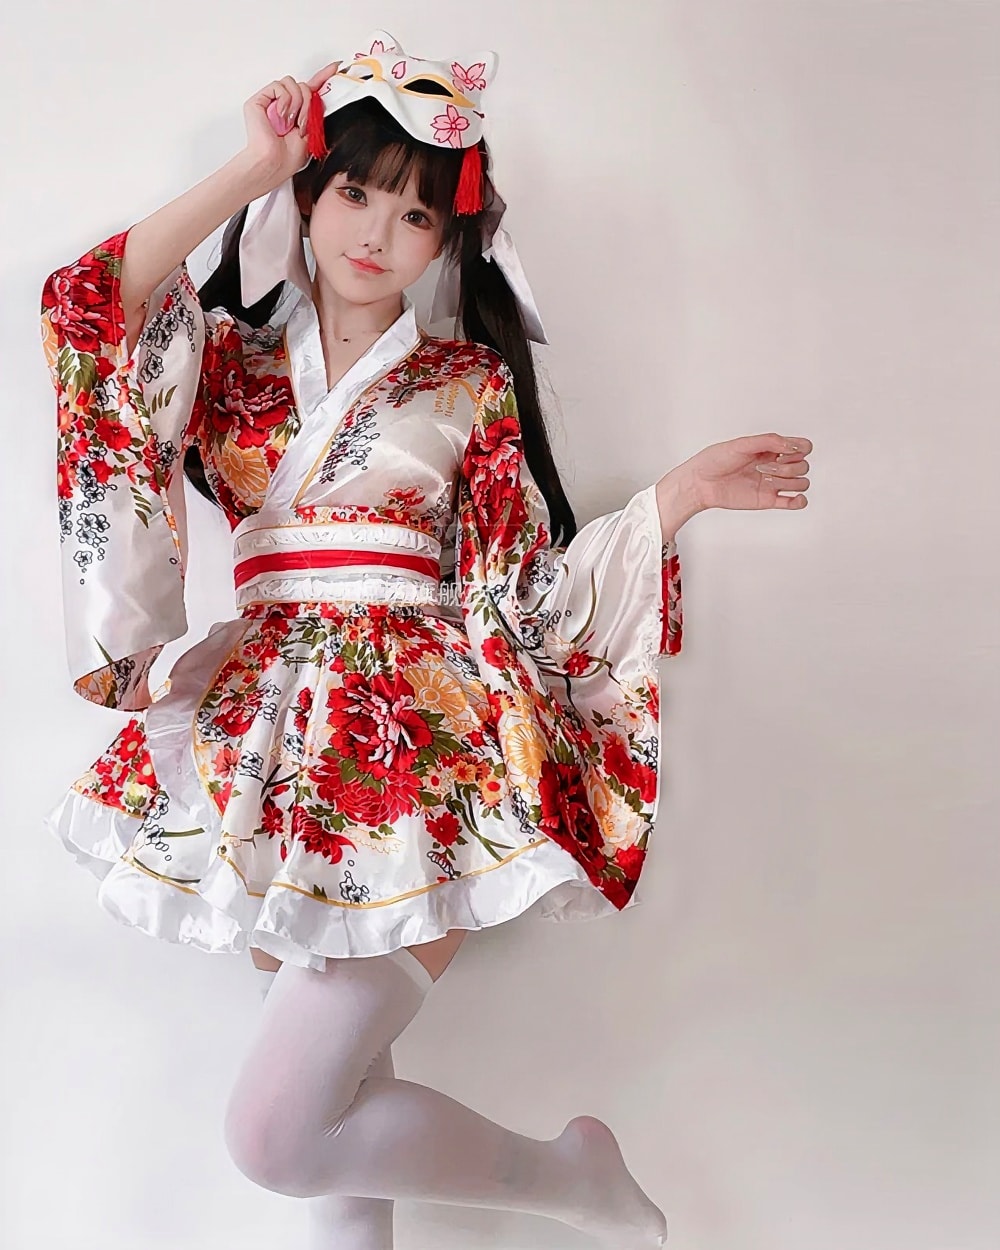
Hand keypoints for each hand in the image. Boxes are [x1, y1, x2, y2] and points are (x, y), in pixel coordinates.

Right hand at [240, 61, 340, 190]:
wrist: (275, 162)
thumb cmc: (290, 156)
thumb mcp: (312, 131)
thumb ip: (317, 111)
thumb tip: (323, 93)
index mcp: (298, 111)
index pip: (310, 88)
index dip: (323, 76)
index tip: (336, 67)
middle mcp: (285, 103)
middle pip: (303, 86)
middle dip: (307, 104)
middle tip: (302, 124)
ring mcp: (271, 101)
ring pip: (292, 83)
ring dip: (297, 104)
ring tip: (291, 122)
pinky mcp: (260, 99)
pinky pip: (278, 86)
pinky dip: (284, 100)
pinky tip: (281, 115)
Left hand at [679, 432, 812, 512]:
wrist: (700, 483)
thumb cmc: (715, 461)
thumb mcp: (741, 444)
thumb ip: (768, 441)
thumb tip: (792, 444)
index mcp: (770, 449)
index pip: (802, 447)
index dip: (800, 449)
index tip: (783, 451)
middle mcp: (774, 464)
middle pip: (803, 465)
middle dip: (788, 466)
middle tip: (762, 467)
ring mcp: (773, 483)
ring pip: (801, 482)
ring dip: (790, 481)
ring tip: (766, 479)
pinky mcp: (768, 500)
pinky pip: (794, 503)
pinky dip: (800, 501)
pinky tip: (794, 498)